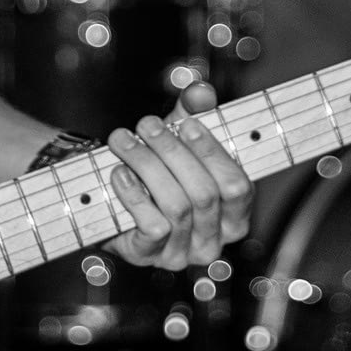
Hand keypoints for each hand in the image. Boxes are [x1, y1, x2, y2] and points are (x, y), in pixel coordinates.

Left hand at [99, 117, 254, 269]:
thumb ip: (194, 113)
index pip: (236, 186)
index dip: (212, 153)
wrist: (113, 203)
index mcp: (234, 215)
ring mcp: (183, 253)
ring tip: (125, 141)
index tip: (185, 123)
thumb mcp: (179, 140)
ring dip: (147, 166)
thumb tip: (201, 93)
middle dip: (172, 153)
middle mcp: (214, 240)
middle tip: (147, 125)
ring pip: (176, 207)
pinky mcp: (151, 257)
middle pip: (204, 194)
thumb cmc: (158, 171)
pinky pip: (151, 227)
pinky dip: (133, 196)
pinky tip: (120, 174)